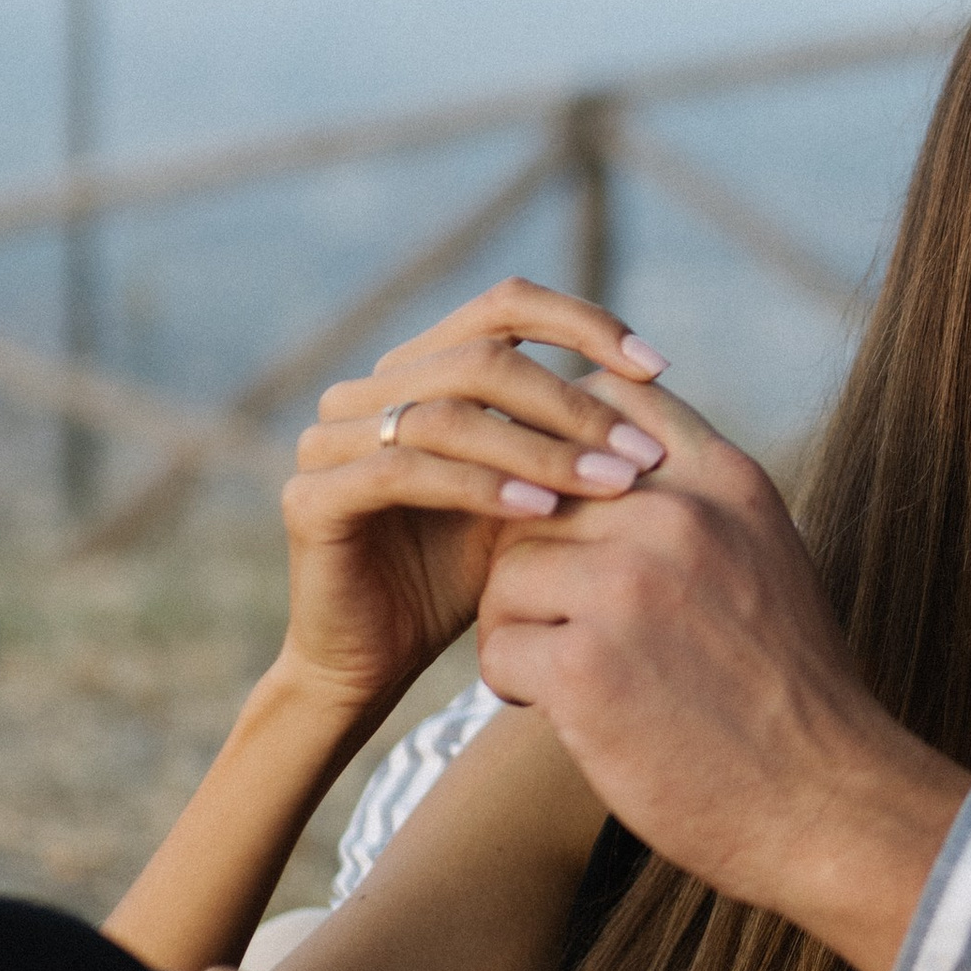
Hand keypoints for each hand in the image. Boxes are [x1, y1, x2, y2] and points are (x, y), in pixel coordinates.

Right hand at [275, 280, 673, 724]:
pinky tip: (542, 511)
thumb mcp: (529, 496)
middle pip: (484, 358)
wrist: (374, 665)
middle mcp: (366, 391)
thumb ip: (565, 438)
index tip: (659, 367)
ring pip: (448, 412)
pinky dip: (480, 486)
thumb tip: (656, 388)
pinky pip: (404, 472)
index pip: (505, 306)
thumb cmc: (460, 579)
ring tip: (610, 483)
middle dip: (575, 403)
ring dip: (540, 447)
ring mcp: (330, 439)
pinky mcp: (311, 497)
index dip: (584, 324)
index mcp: (418, 370)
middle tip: (643, 453)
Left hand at [477, 394, 970, 970]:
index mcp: (727, 482)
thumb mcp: (766, 560)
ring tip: (559, 672)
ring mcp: (629, 588)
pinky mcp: (586, 668)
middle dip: (535, 559)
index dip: (563, 452)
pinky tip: (554, 712)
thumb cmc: (792, 695)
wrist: (831, 805)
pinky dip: (511, 685)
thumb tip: (607, 465)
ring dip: (516, 625)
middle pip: (539, 494)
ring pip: (506, 571)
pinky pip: (497, 649)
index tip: (566, 515)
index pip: (607, 403)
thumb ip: (697, 505)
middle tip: (563, 620)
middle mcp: (678, 518)